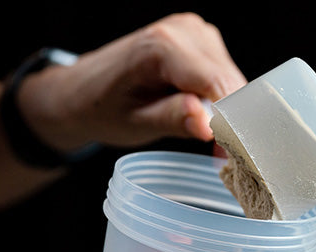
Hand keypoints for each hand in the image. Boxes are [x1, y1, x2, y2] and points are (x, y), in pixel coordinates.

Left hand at [20, 13, 246, 149]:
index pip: (217, 85)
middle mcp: (185, 29)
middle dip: (232, 122)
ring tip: (208, 139)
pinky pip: (226, 75)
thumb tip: (208, 126)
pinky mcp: (203, 40)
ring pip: (234, 81)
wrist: (82, 89)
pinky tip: (205, 119)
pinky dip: (223, 102)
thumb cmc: (102, 108)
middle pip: (231, 83)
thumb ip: (172, 119)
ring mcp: (196, 31)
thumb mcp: (134, 123)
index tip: (231, 157)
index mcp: (162, 46)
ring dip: (229, 113)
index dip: (231, 123)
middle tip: (220, 158)